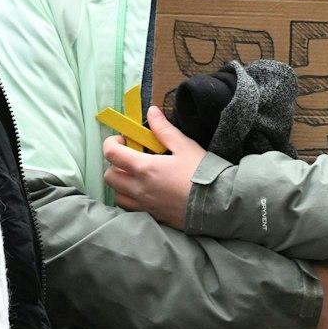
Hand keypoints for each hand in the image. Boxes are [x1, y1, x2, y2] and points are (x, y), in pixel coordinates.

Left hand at [104, 107, 205, 229]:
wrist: (218, 204)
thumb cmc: (202, 173)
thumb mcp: (185, 146)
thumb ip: (164, 130)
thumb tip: (152, 112)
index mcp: (144, 168)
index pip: (111, 154)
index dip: (111, 143)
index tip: (123, 140)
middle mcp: (139, 188)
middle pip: (109, 176)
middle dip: (115, 164)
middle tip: (131, 158)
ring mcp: (144, 205)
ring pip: (117, 195)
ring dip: (121, 184)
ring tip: (136, 177)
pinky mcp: (153, 217)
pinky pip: (130, 208)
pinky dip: (131, 199)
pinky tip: (146, 192)